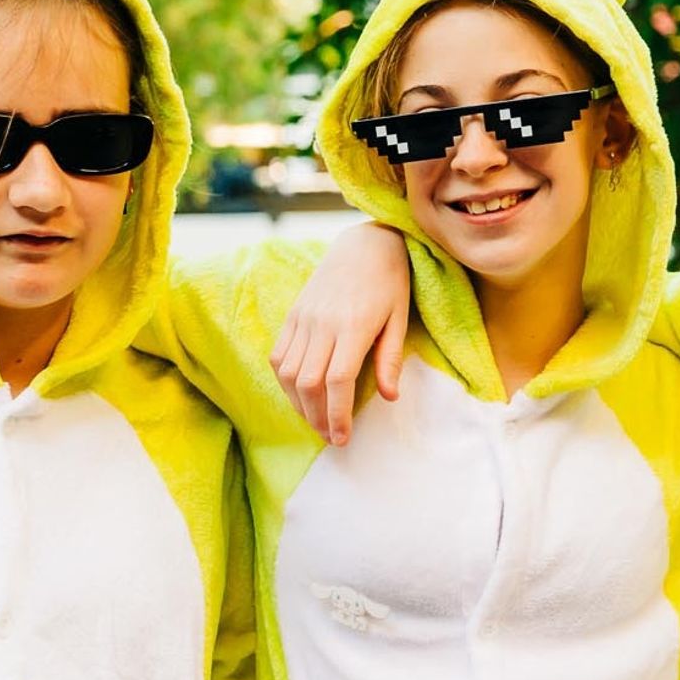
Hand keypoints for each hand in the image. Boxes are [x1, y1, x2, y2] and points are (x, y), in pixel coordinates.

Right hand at [269, 222, 413, 445]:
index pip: (337, 381)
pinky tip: (300, 396)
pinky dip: (286, 383)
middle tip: (331, 437)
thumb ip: (391, 359)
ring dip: (299, 404)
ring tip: (316, 421)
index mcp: (353, 326)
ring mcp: (303, 318)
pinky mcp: (293, 315)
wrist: (363, 242)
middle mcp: (323, 323)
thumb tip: (390, 397)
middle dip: (318, 417)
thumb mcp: (400, 318)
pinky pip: (279, 356)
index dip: (338, 414)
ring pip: (289, 373)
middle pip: (309, 383)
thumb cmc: (390, 281)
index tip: (343, 437)